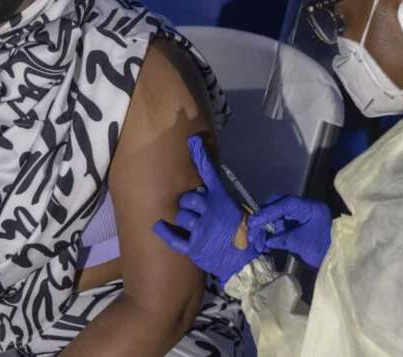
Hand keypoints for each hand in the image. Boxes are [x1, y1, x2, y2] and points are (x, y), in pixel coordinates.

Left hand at [153, 136, 260, 284]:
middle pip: (188, 198)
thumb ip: (220, 199)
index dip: (201, 156)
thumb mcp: (235, 210)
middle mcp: (211, 211)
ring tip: (193, 228)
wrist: (244, 262)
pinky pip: (173, 237)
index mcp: (222, 200)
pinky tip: (158, 226)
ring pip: (181, 216)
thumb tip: (206, 190)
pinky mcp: (194, 247)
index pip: (210, 173)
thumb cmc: (240, 234)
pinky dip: (164, 231)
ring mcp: (202, 229)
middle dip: (188, 203)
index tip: (193, 141)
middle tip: (195, 212)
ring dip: (184, 220)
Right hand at [247, 195, 331, 268]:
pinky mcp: (297, 224)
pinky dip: (270, 232)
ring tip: (257, 243)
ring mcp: (300, 215)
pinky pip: (279, 223)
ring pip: (276, 215)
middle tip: (252, 233)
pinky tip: (264, 243)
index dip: (267, 213)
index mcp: (309, 208)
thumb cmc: (324, 250)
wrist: (337, 260)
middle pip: (278, 205)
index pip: (284, 204)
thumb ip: (282, 239)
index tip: (253, 223)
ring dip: (265, 227)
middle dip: (263, 218)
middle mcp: (304, 208)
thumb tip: (265, 240)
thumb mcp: (302, 245)